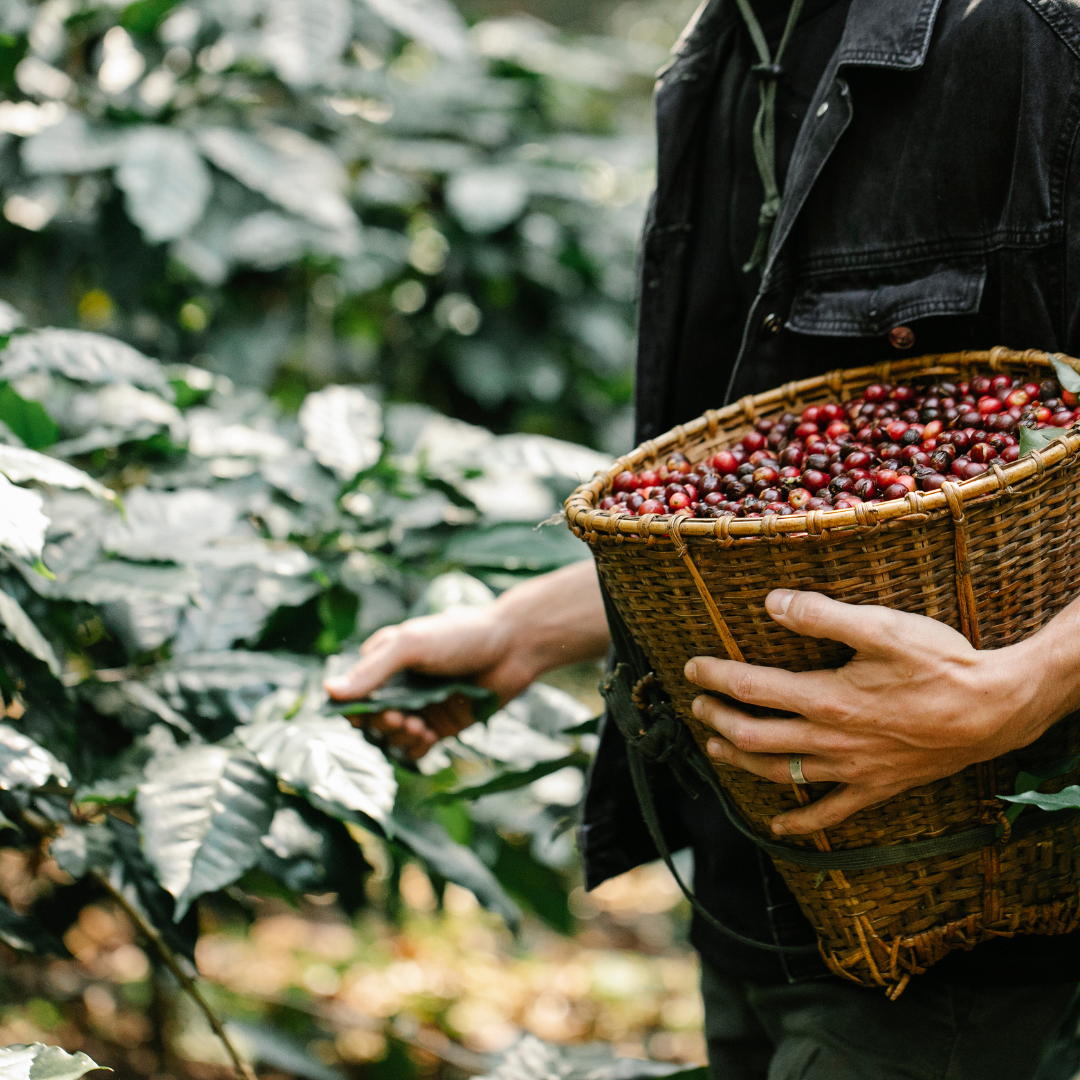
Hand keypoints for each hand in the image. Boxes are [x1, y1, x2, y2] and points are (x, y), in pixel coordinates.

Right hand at [324, 562, 609, 758]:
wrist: (513, 645)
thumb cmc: (460, 635)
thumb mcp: (411, 644)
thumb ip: (373, 669)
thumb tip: (329, 691)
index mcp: (384, 662)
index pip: (353, 695)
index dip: (356, 710)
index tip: (369, 713)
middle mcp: (400, 686)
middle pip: (372, 721)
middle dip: (382, 725)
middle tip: (402, 719)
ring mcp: (421, 707)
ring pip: (393, 737)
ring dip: (400, 738)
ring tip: (420, 728)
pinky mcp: (443, 725)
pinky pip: (419, 748)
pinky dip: (417, 748)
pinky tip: (429, 737)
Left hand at [685, 589, 1064, 835]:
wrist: (995, 710)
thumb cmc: (940, 664)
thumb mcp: (881, 627)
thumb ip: (822, 614)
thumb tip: (771, 602)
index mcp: (826, 698)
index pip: (752, 688)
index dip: (715, 678)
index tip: (691, 668)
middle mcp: (830, 740)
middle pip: (754, 735)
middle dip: (717, 720)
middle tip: (696, 707)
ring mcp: (852, 769)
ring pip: (780, 773)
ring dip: (741, 761)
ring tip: (715, 749)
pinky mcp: (877, 787)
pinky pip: (829, 814)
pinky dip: (799, 823)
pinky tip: (778, 826)